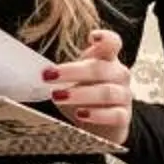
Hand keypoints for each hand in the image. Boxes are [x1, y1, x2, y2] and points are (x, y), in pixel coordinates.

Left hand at [41, 31, 133, 147]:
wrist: (96, 126)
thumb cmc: (83, 98)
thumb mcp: (72, 80)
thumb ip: (63, 71)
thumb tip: (40, 71)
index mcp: (107, 60)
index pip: (113, 43)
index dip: (106, 37)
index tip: (92, 36)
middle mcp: (119, 75)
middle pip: (101, 68)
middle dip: (72, 71)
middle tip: (49, 75)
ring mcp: (124, 96)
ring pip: (107, 92)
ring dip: (80, 94)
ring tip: (58, 97)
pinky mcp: (124, 117)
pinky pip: (114, 115)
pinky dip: (97, 115)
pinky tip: (80, 114)